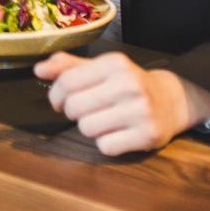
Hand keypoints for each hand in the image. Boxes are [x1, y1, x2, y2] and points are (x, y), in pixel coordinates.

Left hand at [35, 52, 209, 155]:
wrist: (170, 101)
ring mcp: (141, 111)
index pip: (67, 82)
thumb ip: (68, 67)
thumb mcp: (100, 68)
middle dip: (74, 112)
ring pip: (87, 129)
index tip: (59, 102)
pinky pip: (105, 147)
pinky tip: (118, 133)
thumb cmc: (127, 84)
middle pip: (75, 107)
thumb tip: (38, 70)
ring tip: (105, 120)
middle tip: (86, 111)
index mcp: (115, 63)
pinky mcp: (148, 135)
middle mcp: (129, 84)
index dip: (56, 96)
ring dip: (90, 128)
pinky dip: (106, 143)